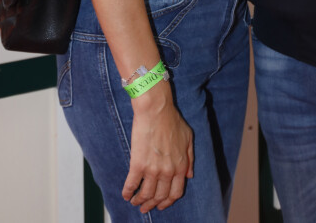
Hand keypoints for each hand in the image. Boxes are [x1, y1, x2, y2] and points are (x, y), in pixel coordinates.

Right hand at [122, 81, 193, 211]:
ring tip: (135, 201)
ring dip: (139, 201)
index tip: (161, 204)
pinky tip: (125, 194)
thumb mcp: (188, 138)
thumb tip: (189, 175)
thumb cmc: (172, 120)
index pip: (175, 193)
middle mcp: (168, 171)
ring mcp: (152, 170)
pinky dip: (128, 192)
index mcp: (180, 166)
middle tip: (145, 207)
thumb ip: (190, 158)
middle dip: (152, 204)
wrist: (156, 109)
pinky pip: (132, 185)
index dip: (167, 201)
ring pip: (146, 194)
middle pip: (160, 197)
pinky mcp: (138, 164)